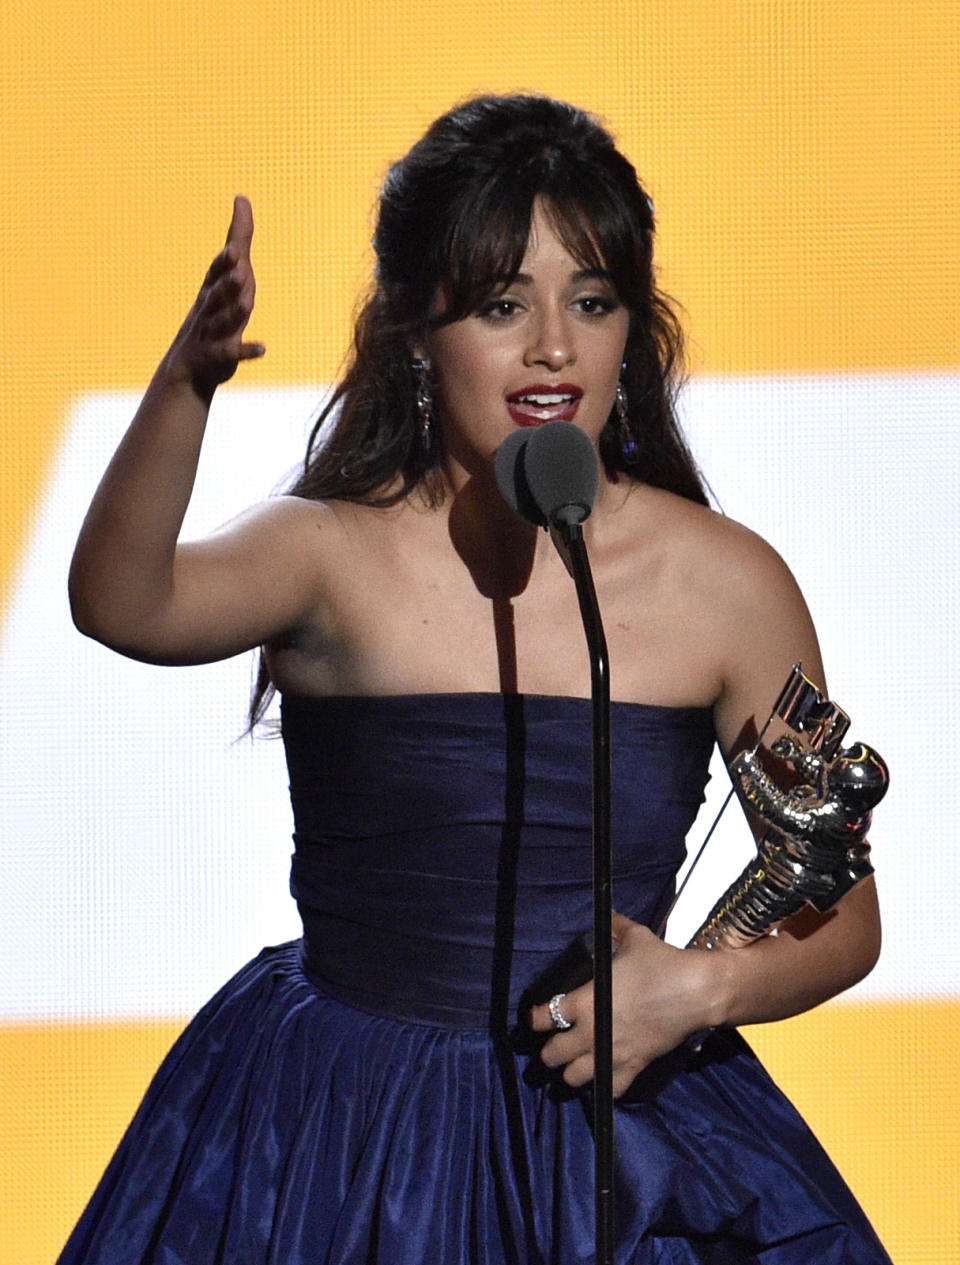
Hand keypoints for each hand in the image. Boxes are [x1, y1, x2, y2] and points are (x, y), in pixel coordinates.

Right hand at [164, 195, 264, 401]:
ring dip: (234, 311)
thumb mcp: (225, 274)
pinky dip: (247, 350)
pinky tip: (262, 348)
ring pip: (224, 320)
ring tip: (247, 304)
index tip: (235, 247)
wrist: (188, 366)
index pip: (218, 271)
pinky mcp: (219, 356)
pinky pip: (233, 352)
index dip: (225, 261)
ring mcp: (212, 332)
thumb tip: (242, 197)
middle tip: (238, 268)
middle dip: (227, 281)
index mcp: (212, 288)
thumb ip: (238, 238)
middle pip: (219, 293)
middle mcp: (210, 307)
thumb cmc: (213, 312)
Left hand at [528, 913, 718, 1097]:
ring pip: (573, 1078)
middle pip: (551, 1055)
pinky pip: (609, 1090)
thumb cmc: (660, 962)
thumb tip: (607, 918)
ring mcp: (611, 1053)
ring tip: (571, 1065)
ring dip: (568, 1072)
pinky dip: (602, 1087)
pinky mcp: (633, 1067)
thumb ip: (614, 927)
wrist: (694, 991)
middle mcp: (590, 1032)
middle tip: (552, 1046)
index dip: (534, 1018)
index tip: (536, 1018)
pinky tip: (601, 1079)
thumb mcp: (633, 936)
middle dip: (548, 1052)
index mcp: (584, 1001)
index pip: (542, 1018)